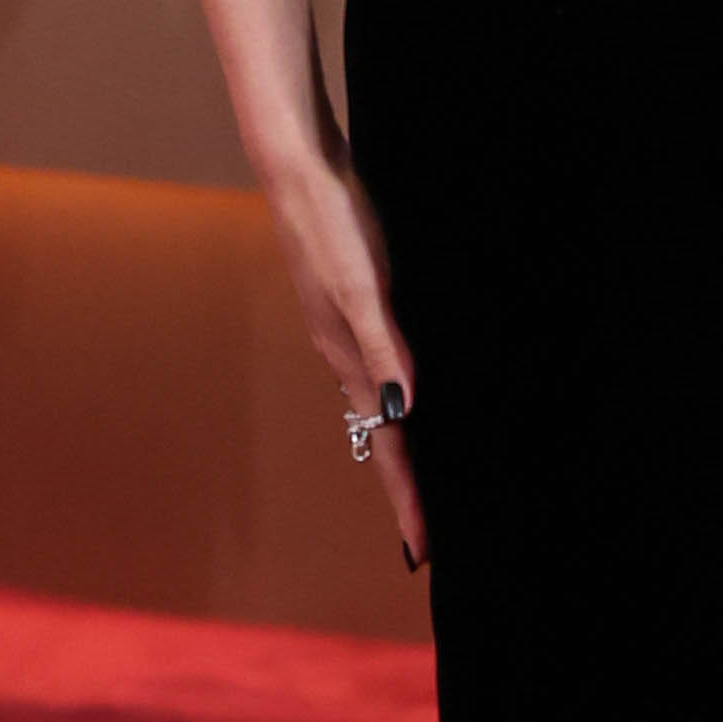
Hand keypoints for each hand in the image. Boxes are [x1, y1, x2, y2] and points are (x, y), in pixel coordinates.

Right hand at [267, 149, 426, 574]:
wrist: (300, 171)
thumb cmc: (332, 225)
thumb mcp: (363, 287)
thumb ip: (385, 348)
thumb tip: (405, 411)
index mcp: (351, 360)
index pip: (386, 446)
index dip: (406, 498)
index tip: (421, 550)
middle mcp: (348, 356)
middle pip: (382, 439)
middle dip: (403, 490)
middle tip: (423, 538)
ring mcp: (349, 333)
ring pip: (380, 408)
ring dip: (400, 451)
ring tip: (418, 486)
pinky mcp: (355, 307)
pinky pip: (381, 373)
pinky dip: (397, 402)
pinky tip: (409, 399)